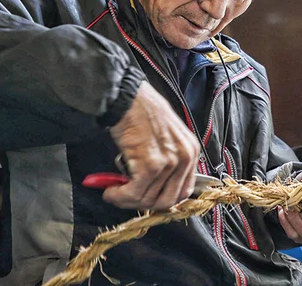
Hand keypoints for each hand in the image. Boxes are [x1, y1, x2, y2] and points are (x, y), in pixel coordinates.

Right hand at [102, 81, 199, 209]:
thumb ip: (166, 162)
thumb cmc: (143, 111)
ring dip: (127, 200)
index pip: (183, 191)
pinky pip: (134, 193)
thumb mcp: (166, 136)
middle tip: (126, 198)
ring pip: (148, 200)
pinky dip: (119, 196)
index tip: (145, 198)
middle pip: (167, 201)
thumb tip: (151, 189)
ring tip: (114, 191)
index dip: (162, 199)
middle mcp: (185, 158)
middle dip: (143, 204)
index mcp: (191, 151)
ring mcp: (169, 163)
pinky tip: (110, 190)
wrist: (127, 98)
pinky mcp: (150, 166)